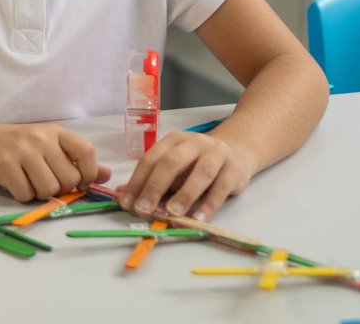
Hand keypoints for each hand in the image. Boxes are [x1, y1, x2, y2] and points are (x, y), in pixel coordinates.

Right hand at [0, 121, 110, 202]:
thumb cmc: (12, 145)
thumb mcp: (45, 146)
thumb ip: (75, 160)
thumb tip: (106, 175)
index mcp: (54, 132)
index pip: (86, 151)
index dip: (88, 172)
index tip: (78, 181)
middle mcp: (40, 138)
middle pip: (69, 178)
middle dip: (60, 188)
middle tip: (43, 181)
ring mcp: (22, 150)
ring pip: (49, 189)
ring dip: (39, 193)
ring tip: (27, 181)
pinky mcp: (4, 165)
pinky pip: (26, 194)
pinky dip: (21, 196)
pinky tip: (12, 183)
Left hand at [117, 130, 256, 221]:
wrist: (237, 151)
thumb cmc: (197, 163)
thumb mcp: (173, 167)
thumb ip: (151, 180)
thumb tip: (123, 195)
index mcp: (173, 140)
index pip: (150, 160)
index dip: (137, 182)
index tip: (127, 203)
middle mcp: (193, 143)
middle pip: (171, 163)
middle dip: (155, 187)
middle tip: (144, 209)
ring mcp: (216, 153)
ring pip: (199, 173)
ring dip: (184, 195)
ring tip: (172, 213)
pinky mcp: (234, 168)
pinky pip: (221, 187)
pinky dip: (209, 204)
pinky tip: (199, 218)